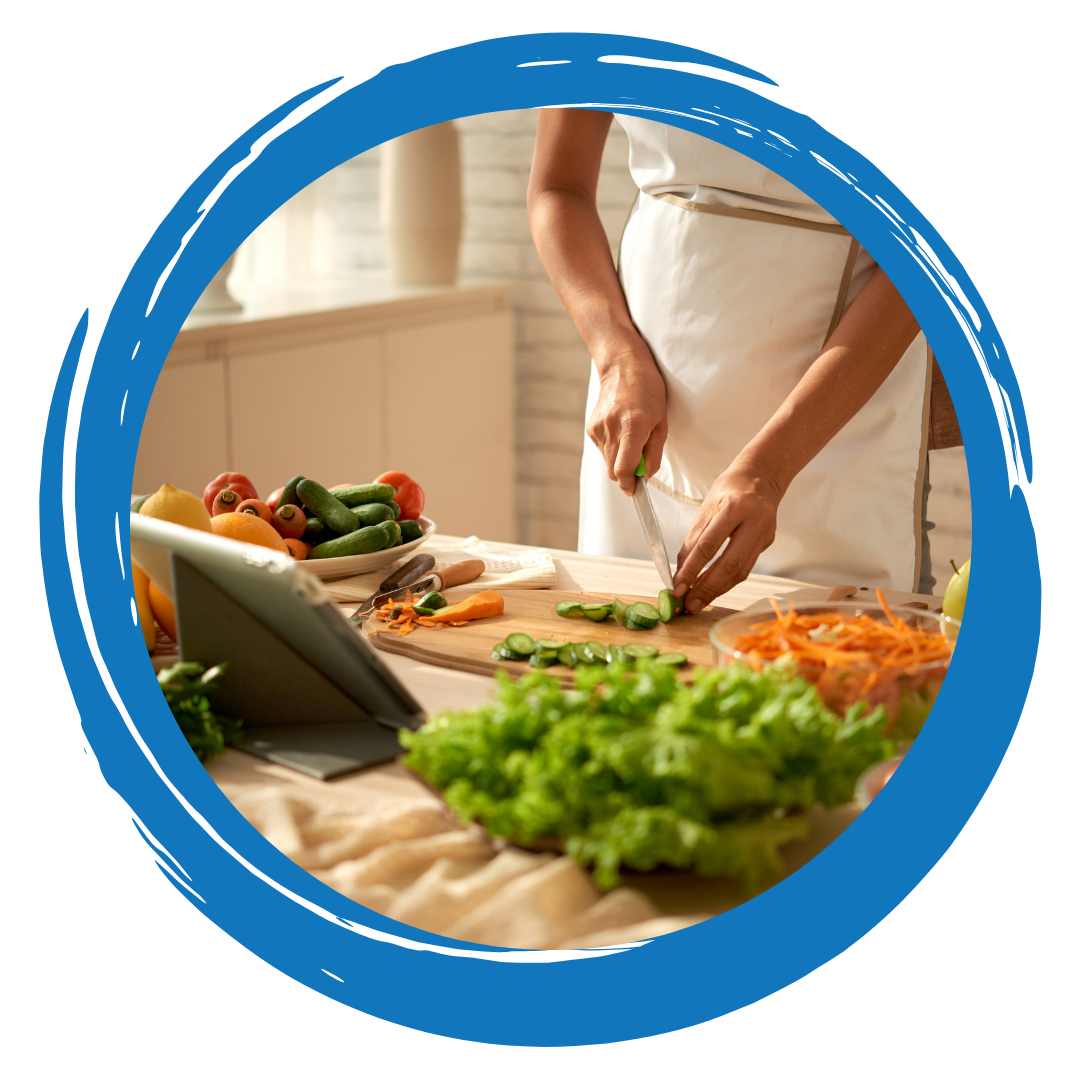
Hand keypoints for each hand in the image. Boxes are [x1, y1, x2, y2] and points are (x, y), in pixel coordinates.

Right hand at [587, 346, 667, 493]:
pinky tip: (621, 431)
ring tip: (632, 439)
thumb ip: (654, 453)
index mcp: (633, 427)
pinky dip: (613, 449)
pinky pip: (603, 450)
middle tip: (640, 463)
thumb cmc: (648, 391)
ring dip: (620, 460)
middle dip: (627, 475)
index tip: (636, 490)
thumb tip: (646, 476)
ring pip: (608, 462)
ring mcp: (598, 429)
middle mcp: (612, 429)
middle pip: (614, 471)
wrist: (622, 367)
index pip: (623, 470)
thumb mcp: (661, 422)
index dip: (629, 486)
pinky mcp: (591, 428)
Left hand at [673, 465, 781, 610]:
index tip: (678, 587)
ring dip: (718, 589)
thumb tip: (680, 571)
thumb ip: (693, 540)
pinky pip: (746, 567)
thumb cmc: (729, 489)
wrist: (761, 476)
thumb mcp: (706, 507)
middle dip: (707, 588)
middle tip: (689, 604)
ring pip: (741, 571)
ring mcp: (765, 533)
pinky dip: (728, 581)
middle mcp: (755, 521)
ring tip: (698, 601)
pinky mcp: (767, 542)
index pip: (709, 545)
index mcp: (735, 506)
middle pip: (730, 564)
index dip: (692, 570)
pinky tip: (713, 589)